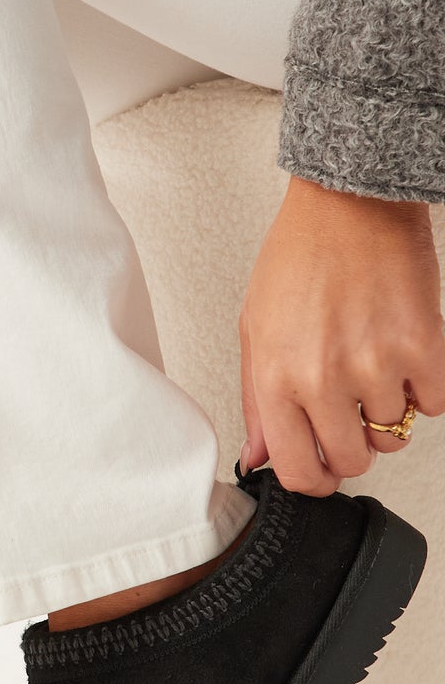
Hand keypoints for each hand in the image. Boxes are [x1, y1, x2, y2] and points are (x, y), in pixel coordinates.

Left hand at [238, 175, 444, 494]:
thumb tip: (258, 456)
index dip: (314, 480)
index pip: (298, 470)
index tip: (322, 471)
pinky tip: (402, 356)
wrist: (350, 204)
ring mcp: (377, 364)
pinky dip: (423, 389)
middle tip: (350, 416)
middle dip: (352, 447)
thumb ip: (258, 401)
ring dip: (386, 410)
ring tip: (371, 365)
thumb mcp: (256, 329)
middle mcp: (324, 378)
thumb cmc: (300, 257)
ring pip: (394, 433)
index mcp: (277, 378)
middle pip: (352, 461)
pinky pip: (434, 404)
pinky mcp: (424, 346)